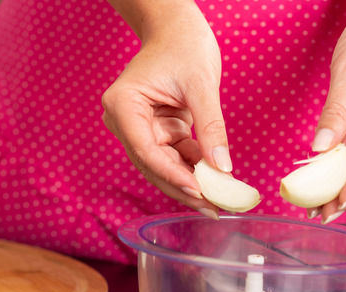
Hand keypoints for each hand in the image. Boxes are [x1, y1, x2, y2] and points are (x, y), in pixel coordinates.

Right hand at [101, 4, 229, 218]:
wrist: (177, 28)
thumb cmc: (184, 45)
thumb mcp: (201, 85)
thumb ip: (210, 127)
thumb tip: (222, 168)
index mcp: (123, 105)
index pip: (146, 151)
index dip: (172, 175)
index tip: (200, 191)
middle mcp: (124, 121)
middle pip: (152, 166)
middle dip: (183, 187)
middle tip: (212, 208)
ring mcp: (138, 128)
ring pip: (163, 167)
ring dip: (190, 182)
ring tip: (217, 202)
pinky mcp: (156, 131)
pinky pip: (174, 157)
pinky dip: (194, 168)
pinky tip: (215, 182)